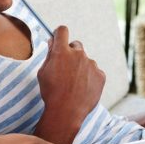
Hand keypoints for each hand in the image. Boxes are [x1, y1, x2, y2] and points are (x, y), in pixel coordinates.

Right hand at [35, 26, 105, 142]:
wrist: (66, 112)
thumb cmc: (51, 92)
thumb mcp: (43, 72)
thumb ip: (49, 55)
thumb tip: (53, 42)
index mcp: (62, 52)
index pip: (62, 31)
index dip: (59, 34)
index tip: (58, 38)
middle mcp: (79, 54)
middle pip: (76, 45)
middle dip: (70, 53)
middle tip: (65, 68)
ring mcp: (92, 64)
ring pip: (85, 60)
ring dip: (80, 67)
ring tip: (73, 84)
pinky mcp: (101, 75)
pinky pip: (95, 71)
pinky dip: (90, 77)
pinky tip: (82, 89)